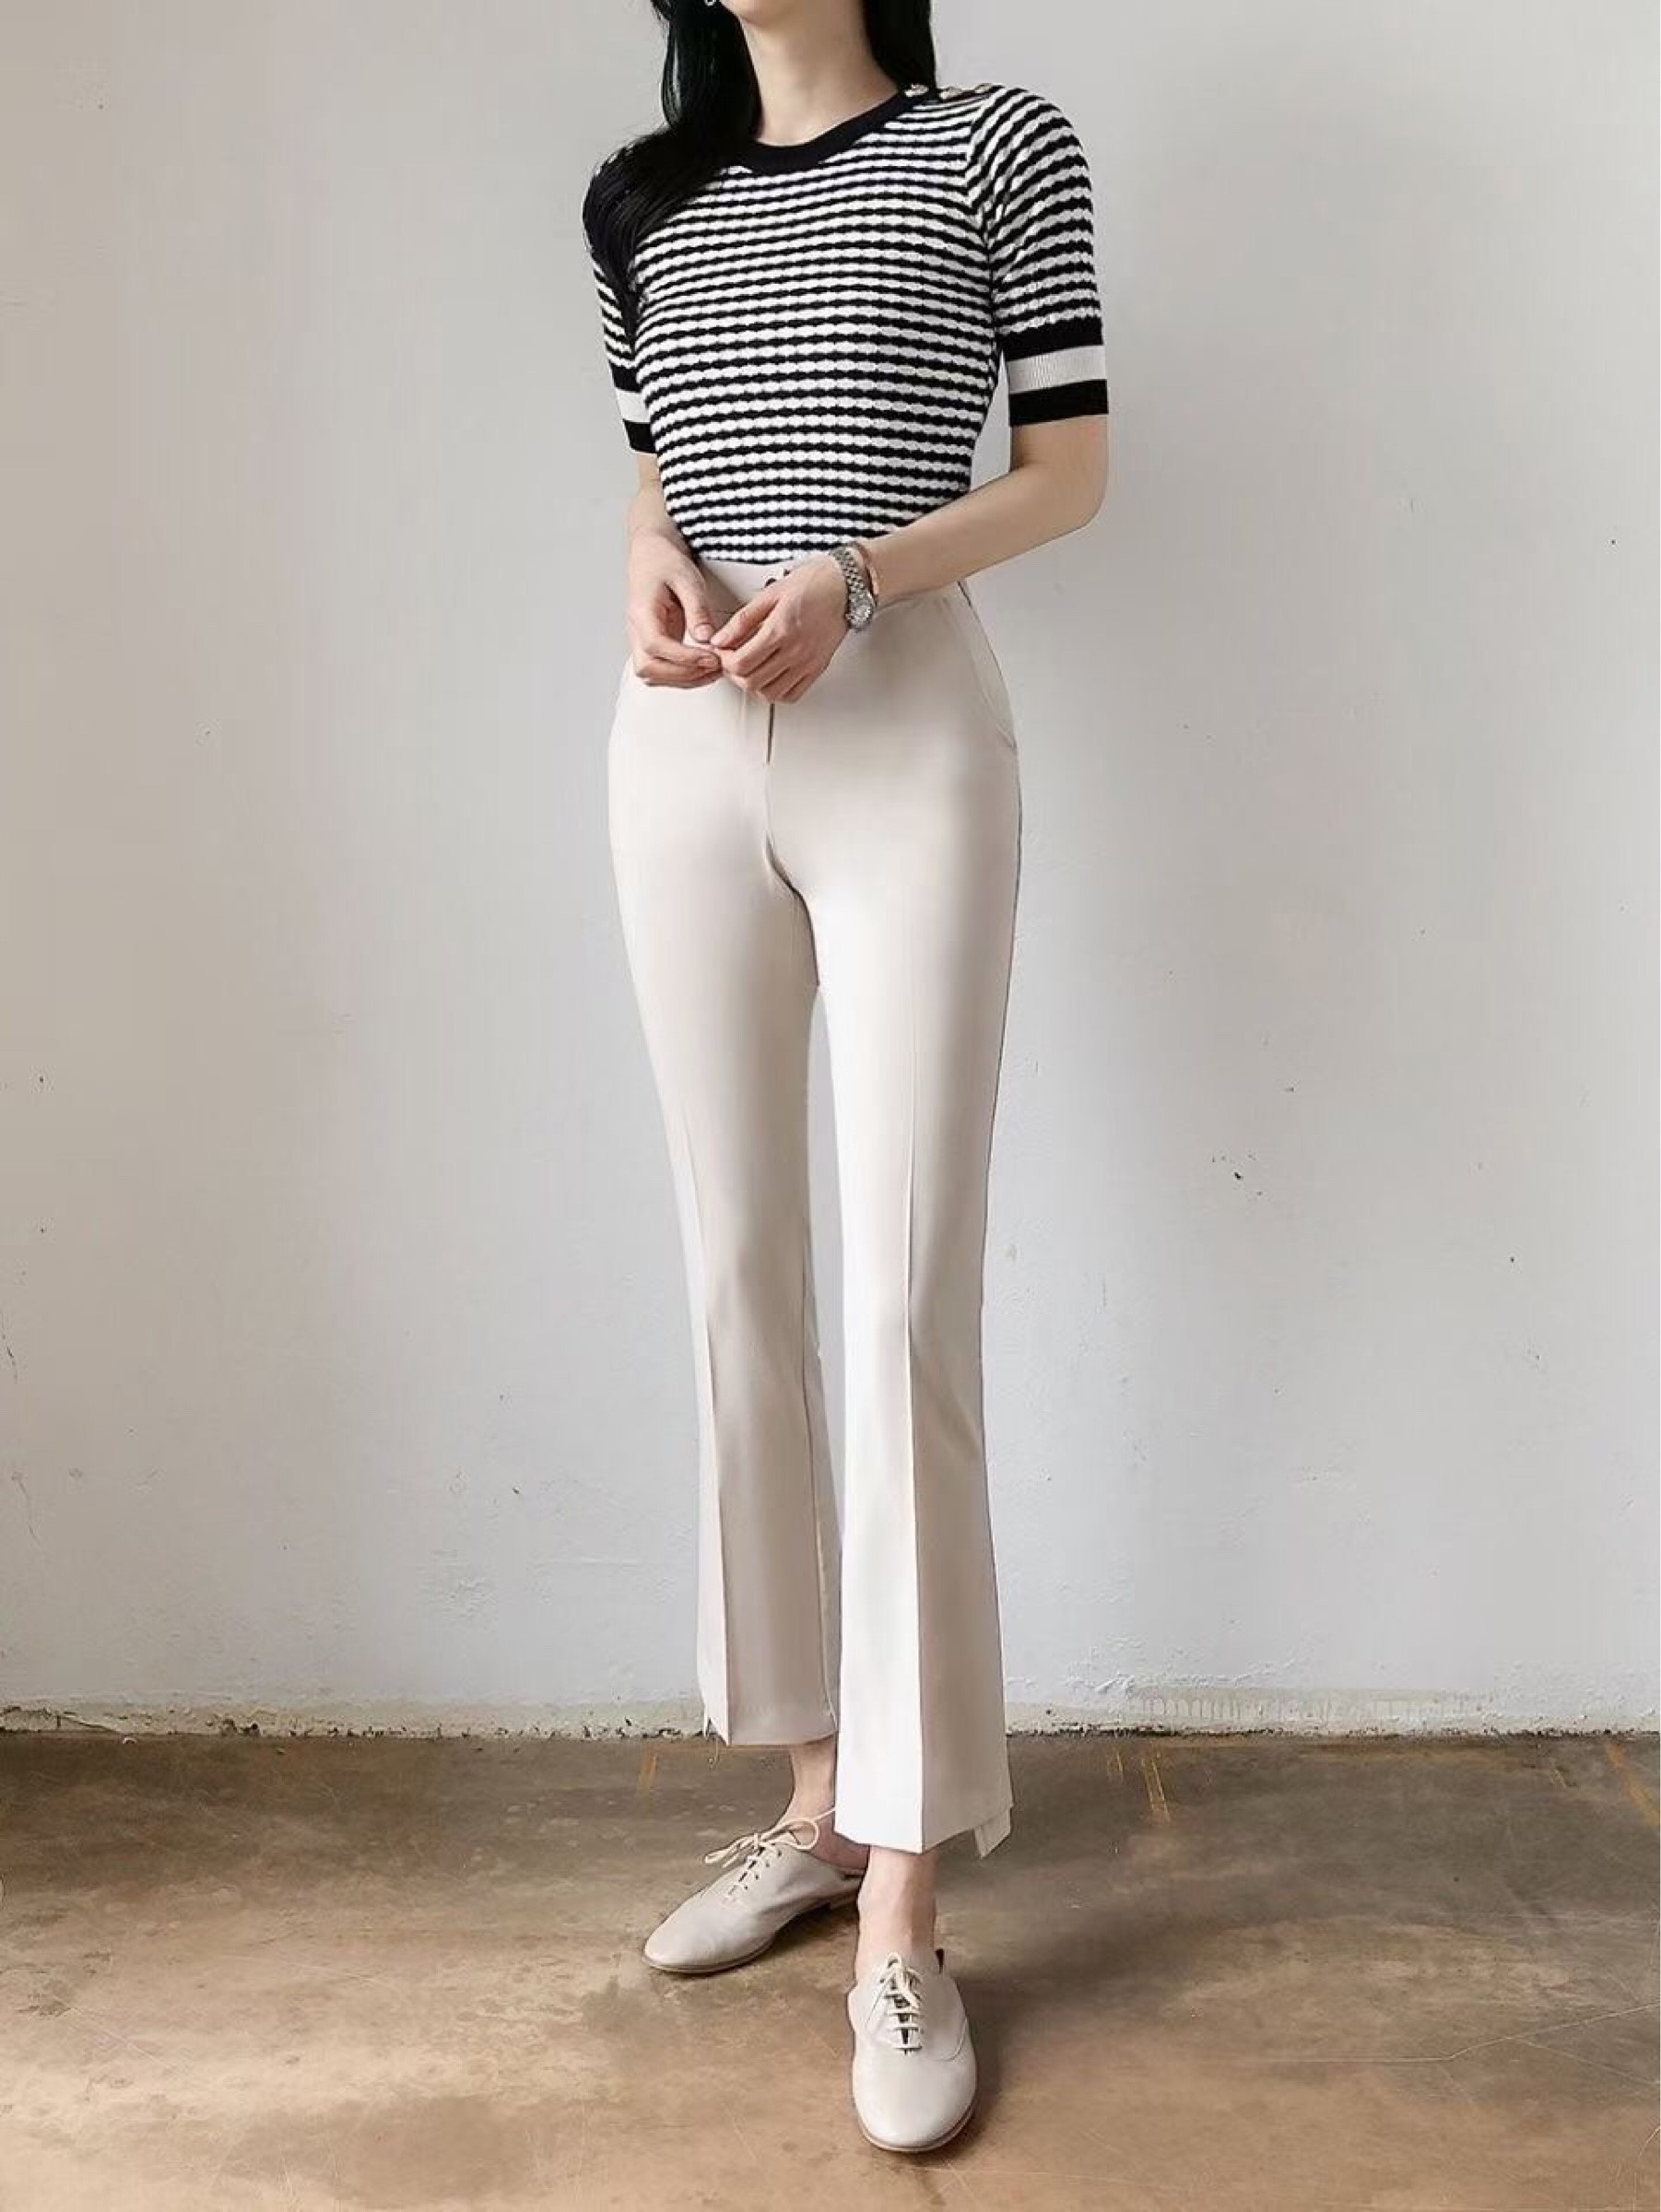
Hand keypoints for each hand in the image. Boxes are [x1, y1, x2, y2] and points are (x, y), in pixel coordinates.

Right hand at [626, 529, 735, 686]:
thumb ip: (697, 609)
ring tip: (714, 669)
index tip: (711, 658)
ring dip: (684, 680)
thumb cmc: (665, 562)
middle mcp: (636, 630)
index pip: (655, 645)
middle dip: (684, 675)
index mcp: (642, 611)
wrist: (652, 555)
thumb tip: (707, 638)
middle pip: (648, 668)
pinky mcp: (653, 646)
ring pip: (653, 676)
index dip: (684, 658)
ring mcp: (642, 640)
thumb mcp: (687, 578)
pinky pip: (662, 671)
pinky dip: (683, 676)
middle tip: (715, 667)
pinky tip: (704, 668)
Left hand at [710, 554, 849, 703]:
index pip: (741, 663)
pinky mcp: (817, 669)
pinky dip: (776, 692)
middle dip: (734, 674)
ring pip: (770, 693)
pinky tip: (770, 677)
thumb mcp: (770, 594)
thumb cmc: (814, 583)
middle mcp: (795, 651)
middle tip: (731, 660)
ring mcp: (808, 663)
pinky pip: (792, 695)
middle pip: (752, 682)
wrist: (847, 586)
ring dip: (753, 685)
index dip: (724, 661)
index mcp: (780, 629)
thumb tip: (720, 639)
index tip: (721, 651)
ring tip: (750, 668)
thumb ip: (742, 620)